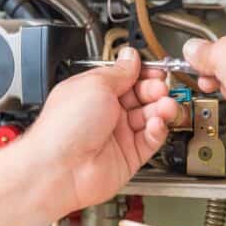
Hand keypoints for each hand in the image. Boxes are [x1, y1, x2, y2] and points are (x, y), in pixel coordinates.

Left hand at [26, 47, 178, 209]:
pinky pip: (150, 140)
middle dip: (155, 90)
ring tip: (165, 106)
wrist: (60, 168)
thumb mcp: (95, 85)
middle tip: (160, 88)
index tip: (157, 71)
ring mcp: (117, 135)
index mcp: (94, 92)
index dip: (144, 73)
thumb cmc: (64, 128)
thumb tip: (130, 56)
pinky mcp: (128, 156)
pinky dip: (157, 130)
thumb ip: (119, 72)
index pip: (126, 78)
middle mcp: (106, 113)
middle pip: (141, 96)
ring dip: (161, 109)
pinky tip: (156, 124)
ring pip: (149, 117)